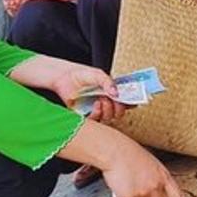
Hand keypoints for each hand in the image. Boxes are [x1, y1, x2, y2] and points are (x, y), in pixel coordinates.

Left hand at [10, 56, 125, 123]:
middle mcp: (105, 102)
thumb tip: (117, 93)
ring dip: (109, 110)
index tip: (133, 100)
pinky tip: (96, 105)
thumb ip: (108, 82)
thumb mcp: (98, 74)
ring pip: (109, 118)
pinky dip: (98, 114)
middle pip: (119, 112)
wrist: (63, 78)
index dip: (131, 102)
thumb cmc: (80, 74)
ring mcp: (96, 110)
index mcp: (111, 92)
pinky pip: (96, 121)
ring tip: (102, 100)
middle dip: (120, 108)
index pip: (126, 100)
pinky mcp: (86, 116)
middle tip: (116, 101)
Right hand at [101, 133, 196, 196]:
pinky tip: (119, 183)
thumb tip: (147, 196)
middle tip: (137, 191)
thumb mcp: (150, 166)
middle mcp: (156, 186)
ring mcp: (144, 192)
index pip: (178, 196)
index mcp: (163, 177)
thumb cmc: (130, 155)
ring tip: (126, 180)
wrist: (115, 150)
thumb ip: (154, 180)